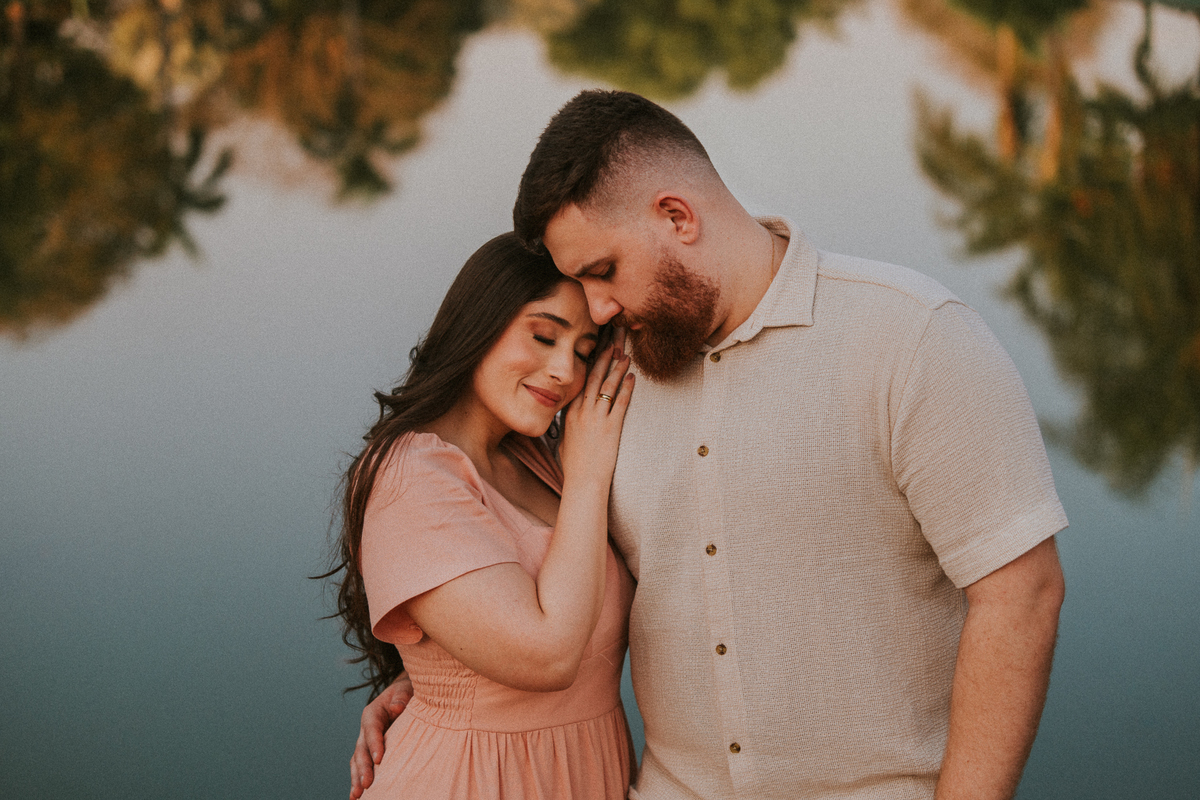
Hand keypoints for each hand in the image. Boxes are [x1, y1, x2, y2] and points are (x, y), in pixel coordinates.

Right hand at [349, 673, 412, 799]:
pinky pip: (361, 767)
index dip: (374, 744)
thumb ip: (401, 697)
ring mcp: (366, 742)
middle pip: (361, 750)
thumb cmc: (407, 693)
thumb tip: (397, 707)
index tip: (380, 759)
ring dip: (357, 778)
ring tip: (357, 796)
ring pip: (357, 761)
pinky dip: (358, 781)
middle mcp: (366, 729)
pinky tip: (357, 797)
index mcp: (373, 713)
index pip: (372, 729)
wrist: (405, 696)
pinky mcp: (370, 753)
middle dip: (363, 768)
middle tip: (367, 785)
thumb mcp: (406, 690)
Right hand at [558, 333, 634, 486]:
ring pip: (606, 387)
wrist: (583, 483)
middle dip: (603, 357)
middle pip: (593, 378)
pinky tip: (632, 378)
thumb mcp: (565, 441)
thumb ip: (567, 425)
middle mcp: (581, 413)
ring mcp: (595, 420)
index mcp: (569, 414)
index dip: (589, 363)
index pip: (580, 382)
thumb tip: (569, 417)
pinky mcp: (611, 429)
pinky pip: (619, 404)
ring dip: (617, 369)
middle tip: (611, 341)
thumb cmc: (575, 466)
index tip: (595, 348)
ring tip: (625, 354)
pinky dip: (626, 389)